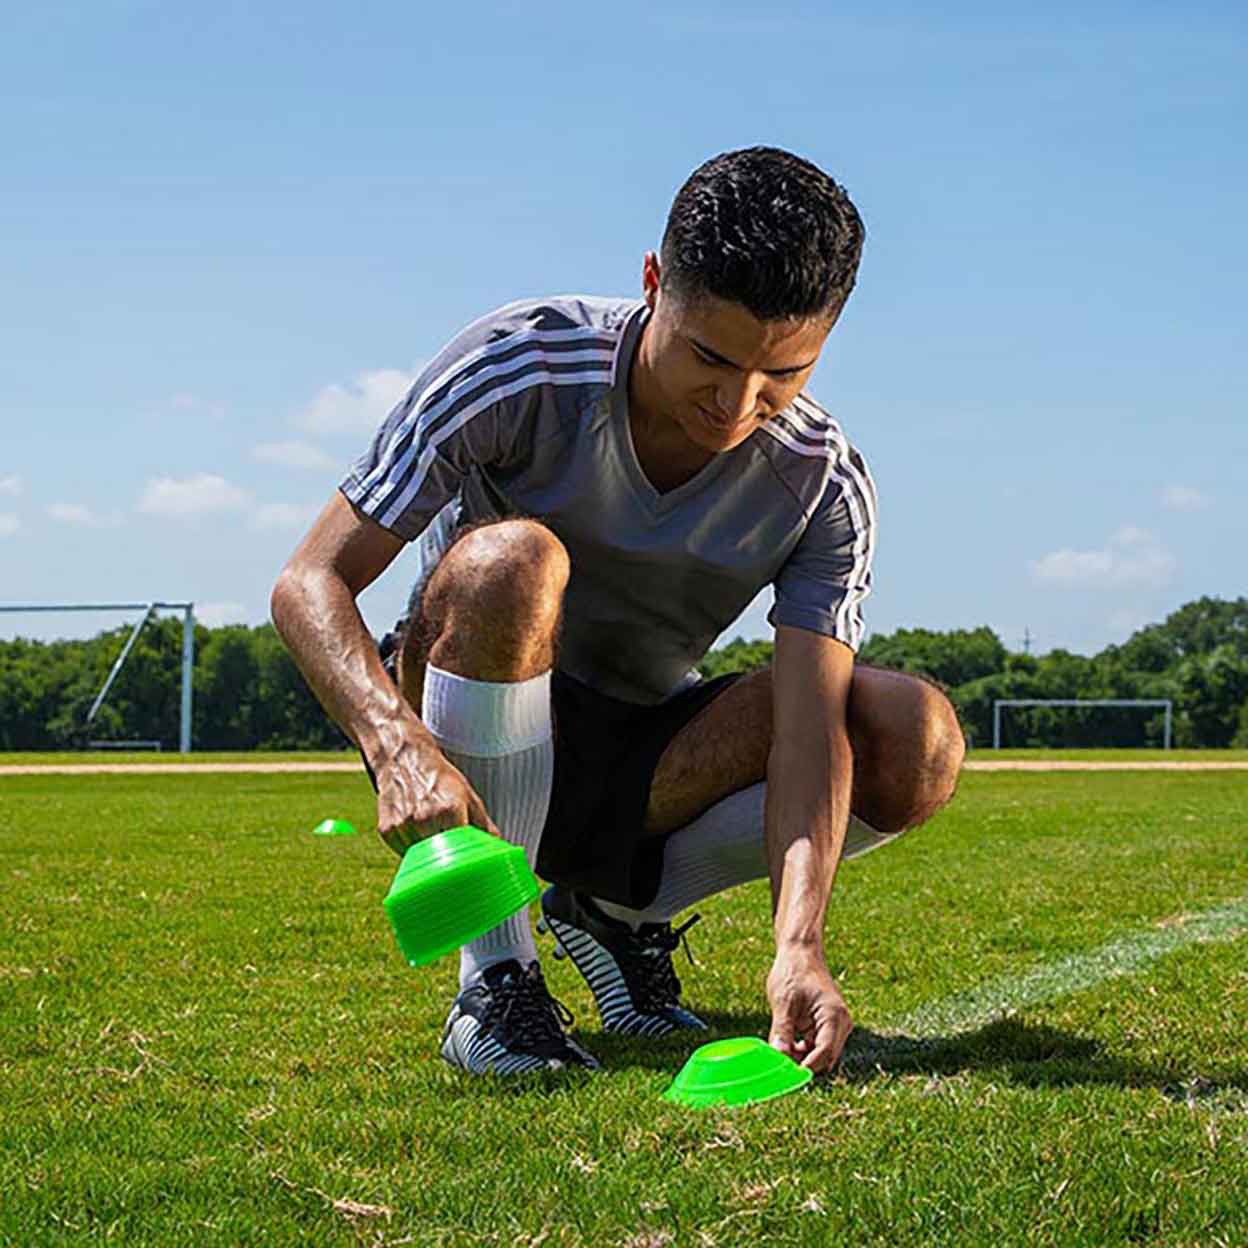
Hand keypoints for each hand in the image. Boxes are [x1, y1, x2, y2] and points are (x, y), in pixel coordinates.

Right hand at [372, 736, 500, 856]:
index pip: (461, 850)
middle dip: (447, 859)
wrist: (404, 758)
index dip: (465, 861)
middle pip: (440, 858)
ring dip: (427, 854)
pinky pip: (403, 851)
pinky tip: (416, 831)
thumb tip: (497, 846)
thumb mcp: (467, 796)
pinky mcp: (388, 830)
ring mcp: (404, 825)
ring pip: (419, 858)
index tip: (468, 869)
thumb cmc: (439, 778)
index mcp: (450, 810)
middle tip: (451, 856)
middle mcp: (425, 818)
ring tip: (432, 836)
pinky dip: (410, 848)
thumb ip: (483, 824)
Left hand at [765, 945, 852, 1072]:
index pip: (824, 1053)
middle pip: (824, 1058)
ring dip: (801, 1057)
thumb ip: (782, 1032)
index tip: (785, 1076)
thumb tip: (777, 1059)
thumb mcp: (783, 1003)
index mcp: (834, 1016)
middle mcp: (841, 1024)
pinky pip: (817, 1046)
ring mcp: (836, 1026)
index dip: (805, 1068)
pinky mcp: (827, 1026)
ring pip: (820, 1055)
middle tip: (777, 1064)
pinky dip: (802, 1049)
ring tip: (779, 1048)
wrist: (800, 953)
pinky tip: (785, 1043)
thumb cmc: (793, 972)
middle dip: (802, 1064)